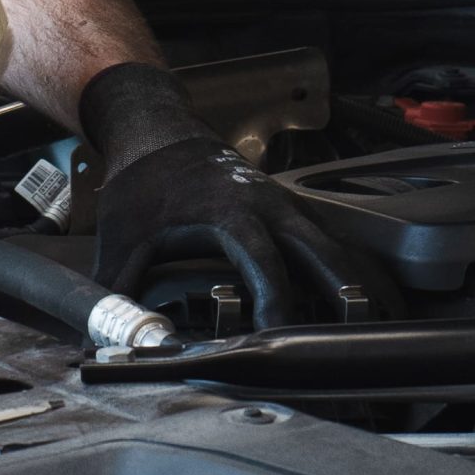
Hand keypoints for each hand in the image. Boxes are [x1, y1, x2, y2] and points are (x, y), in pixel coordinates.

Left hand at [80, 60, 391, 331]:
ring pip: (335, 247)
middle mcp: (268, 206)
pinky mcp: (291, 209)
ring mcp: (285, 205)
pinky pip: (330, 241)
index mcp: (231, 212)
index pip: (265, 263)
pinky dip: (344, 272)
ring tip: (369, 333)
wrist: (159, 132)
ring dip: (352, 286)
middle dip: (344, 296)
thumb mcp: (124, 237)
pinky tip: (355, 306)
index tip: (280, 338)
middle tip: (356, 342)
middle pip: (323, 253)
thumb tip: (105, 339)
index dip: (277, 303)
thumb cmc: (145, 183)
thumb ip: (116, 291)